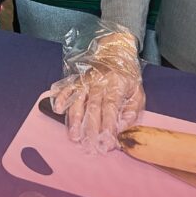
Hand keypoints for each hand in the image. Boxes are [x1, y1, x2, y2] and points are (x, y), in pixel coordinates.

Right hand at [49, 28, 144, 153]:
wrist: (115, 51)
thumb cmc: (127, 76)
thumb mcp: (137, 92)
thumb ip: (132, 111)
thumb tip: (123, 128)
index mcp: (116, 86)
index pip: (111, 108)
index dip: (108, 126)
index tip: (107, 142)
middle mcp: (98, 82)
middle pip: (93, 107)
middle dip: (90, 128)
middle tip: (89, 145)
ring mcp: (85, 80)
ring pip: (78, 99)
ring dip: (75, 118)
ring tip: (74, 136)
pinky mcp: (76, 78)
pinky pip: (66, 87)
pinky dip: (60, 97)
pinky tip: (57, 109)